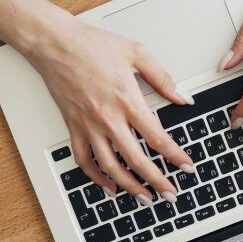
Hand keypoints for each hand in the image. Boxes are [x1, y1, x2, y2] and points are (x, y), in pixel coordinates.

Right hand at [25, 12, 195, 203]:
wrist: (55, 43)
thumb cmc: (92, 45)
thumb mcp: (136, 53)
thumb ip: (162, 78)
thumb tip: (182, 97)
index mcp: (127, 100)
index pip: (157, 138)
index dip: (175, 156)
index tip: (186, 167)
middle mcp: (108, 118)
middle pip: (137, 160)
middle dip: (157, 181)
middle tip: (170, 193)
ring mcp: (89, 126)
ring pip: (110, 167)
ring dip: (129, 187)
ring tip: (144, 198)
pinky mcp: (74, 127)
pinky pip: (84, 160)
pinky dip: (97, 177)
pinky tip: (109, 186)